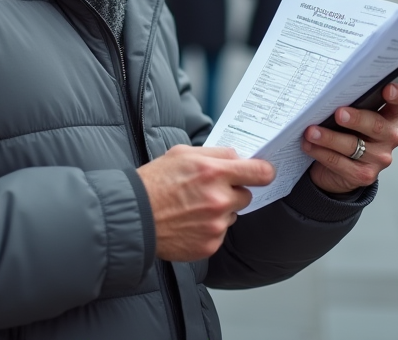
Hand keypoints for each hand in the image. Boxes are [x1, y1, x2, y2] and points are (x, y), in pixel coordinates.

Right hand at [136, 145, 274, 260]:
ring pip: (231, 215)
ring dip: (219, 211)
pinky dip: (208, 229)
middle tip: (208, 191)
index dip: (263, 172)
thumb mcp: (182, 153)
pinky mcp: (210, 245)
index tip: (262, 173)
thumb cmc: (154, 182)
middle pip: (246, 195)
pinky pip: (219, 233)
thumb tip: (237, 158)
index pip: (260, 172)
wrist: (134, 216)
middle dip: (232, 192)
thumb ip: (215, 154)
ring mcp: (215, 225)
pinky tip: (189, 223)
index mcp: (214, 172)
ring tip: (192, 208)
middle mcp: (219, 200)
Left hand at [303, 83, 397, 194]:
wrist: (339, 169)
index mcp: (390, 116)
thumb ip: (350, 104)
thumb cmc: (345, 132)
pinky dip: (321, 153)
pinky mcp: (365, 175)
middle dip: (356, 119)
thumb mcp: (352, 117)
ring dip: (329, 138)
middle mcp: (390, 136)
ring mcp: (380, 158)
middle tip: (339, 113)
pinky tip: (309, 146)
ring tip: (311, 131)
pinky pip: (340, 162)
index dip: (397, 95)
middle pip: (375, 125)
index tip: (387, 89)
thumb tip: (327, 94)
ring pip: (353, 145)